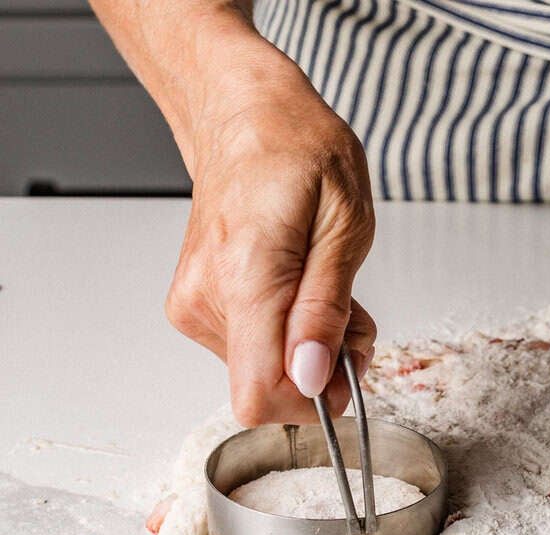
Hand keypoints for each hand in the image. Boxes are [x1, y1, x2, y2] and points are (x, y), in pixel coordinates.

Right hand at [165, 58, 375, 425]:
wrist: (244, 115)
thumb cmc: (299, 152)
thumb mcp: (345, 224)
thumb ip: (327, 309)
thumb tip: (314, 378)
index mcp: (245, 277)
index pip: (260, 394)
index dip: (315, 400)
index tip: (348, 366)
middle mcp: (205, 298)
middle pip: (269, 390)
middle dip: (324, 369)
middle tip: (352, 315)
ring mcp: (194, 304)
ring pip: (263, 372)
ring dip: (309, 348)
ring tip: (325, 287)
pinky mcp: (194, 306)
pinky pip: (251, 349)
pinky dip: (288, 334)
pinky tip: (299, 289)